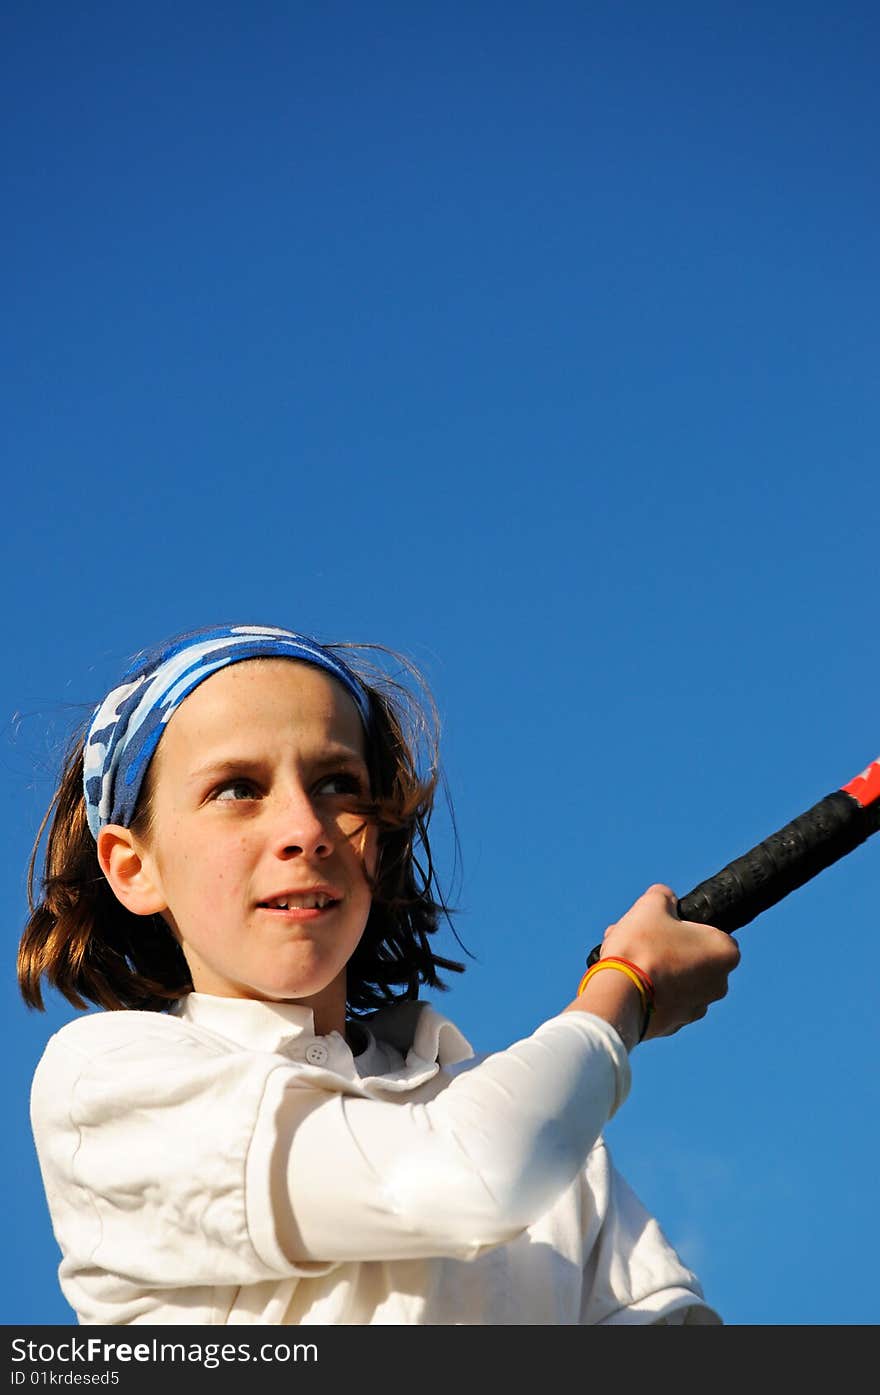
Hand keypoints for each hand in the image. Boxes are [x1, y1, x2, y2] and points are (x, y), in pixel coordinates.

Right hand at [596, 883, 740, 1040]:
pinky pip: (663, 1001)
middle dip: (665, 946)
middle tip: (638, 938)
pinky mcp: (675, 1025)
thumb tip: (665, 898)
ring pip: (675, 979)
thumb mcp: (651, 905)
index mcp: (724, 953)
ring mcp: (697, 1008)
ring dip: (654, 967)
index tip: (663, 925)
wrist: (620, 996)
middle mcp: (719, 984)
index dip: (685, 925)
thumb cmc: (642, 947)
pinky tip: (623, 980)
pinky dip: (647, 990)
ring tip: (622, 956)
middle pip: (690, 956)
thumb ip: (663, 896)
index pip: (711, 932)